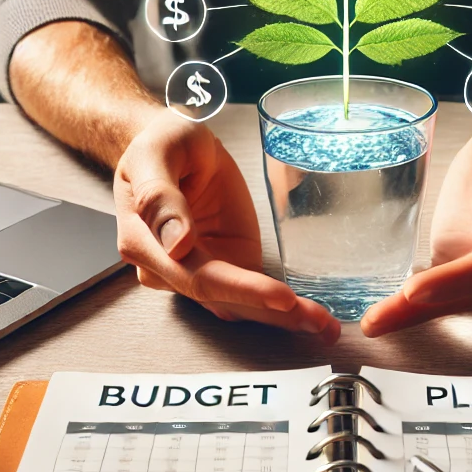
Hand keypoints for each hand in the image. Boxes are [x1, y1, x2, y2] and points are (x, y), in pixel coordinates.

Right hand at [114, 110, 340, 341]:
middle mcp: (169, 268)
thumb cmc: (161, 144)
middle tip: (320, 322)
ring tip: (326, 327)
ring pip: (239, 305)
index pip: (195, 276)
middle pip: (223, 298)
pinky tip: (312, 319)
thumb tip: (176, 242)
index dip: (242, 289)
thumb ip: (159, 195)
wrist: (172, 149)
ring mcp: (198, 272)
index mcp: (145, 242)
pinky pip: (250, 297)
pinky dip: (282, 311)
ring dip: (283, 319)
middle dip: (273, 313)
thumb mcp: (157, 152)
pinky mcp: (224, 268)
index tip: (282, 297)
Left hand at [361, 113, 471, 335]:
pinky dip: (410, 304)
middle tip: (376, 321)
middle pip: (470, 293)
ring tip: (371, 324)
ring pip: (452, 298)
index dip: (455, 282)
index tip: (416, 290)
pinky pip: (439, 287)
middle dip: (422, 310)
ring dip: (410, 314)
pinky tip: (381, 314)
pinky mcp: (464, 259)